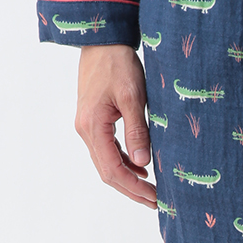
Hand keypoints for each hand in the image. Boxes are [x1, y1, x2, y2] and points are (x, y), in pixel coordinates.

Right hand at [75, 44, 157, 207]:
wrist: (102, 40)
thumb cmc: (118, 64)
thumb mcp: (133, 97)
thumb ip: (137, 130)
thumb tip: (144, 163)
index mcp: (93, 127)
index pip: (113, 170)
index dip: (134, 188)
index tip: (155, 198)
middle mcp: (86, 130)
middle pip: (108, 173)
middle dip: (132, 190)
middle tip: (157, 202)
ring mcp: (88, 126)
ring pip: (107, 163)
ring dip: (129, 178)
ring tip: (152, 190)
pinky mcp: (94, 121)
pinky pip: (108, 150)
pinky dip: (125, 162)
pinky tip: (141, 167)